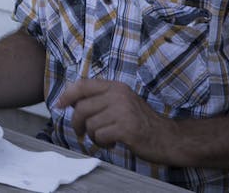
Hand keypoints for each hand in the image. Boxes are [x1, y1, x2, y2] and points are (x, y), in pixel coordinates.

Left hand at [55, 79, 169, 159]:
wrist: (170, 138)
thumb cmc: (142, 122)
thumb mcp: (122, 102)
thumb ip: (101, 98)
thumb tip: (70, 101)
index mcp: (116, 87)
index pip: (82, 85)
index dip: (67, 95)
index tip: (59, 104)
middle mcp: (119, 96)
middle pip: (82, 108)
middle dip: (77, 123)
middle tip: (81, 132)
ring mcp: (123, 112)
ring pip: (89, 124)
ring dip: (92, 136)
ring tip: (104, 138)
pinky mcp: (126, 129)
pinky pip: (99, 136)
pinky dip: (101, 143)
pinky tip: (111, 144)